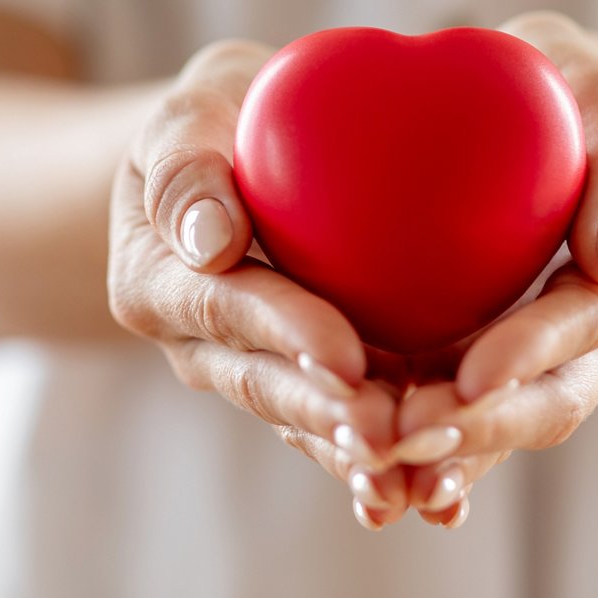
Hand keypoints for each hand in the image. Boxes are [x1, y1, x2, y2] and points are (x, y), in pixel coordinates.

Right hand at [107, 41, 411, 527]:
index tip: (345, 359)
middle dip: (324, 416)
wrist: (236, 157)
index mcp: (160, 281)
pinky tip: (437, 486)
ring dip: (355, 450)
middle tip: (388, 437)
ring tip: (415, 476)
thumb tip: (208, 240)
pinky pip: (338, 420)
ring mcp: (252, 370)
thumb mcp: (193, 111)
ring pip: (304, 419)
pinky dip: (383, 452)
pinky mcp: (303, 380)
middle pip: (265, 384)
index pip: (225, 310)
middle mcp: (200, 344)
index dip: (284, 336)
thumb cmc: (221, 118)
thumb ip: (184, 163)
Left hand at [390, 12, 597, 524]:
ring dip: (448, 455)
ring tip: (377, 475)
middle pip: (551, 399)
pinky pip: (468, 418)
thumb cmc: (577, 93)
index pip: (587, 321)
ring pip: (506, 424)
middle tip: (405, 437)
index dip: (532, 352)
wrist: (564, 126)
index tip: (469, 376)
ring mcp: (549, 359)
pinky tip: (372, 486)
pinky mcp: (499, 365)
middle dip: (482, 428)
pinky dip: (431, 456)